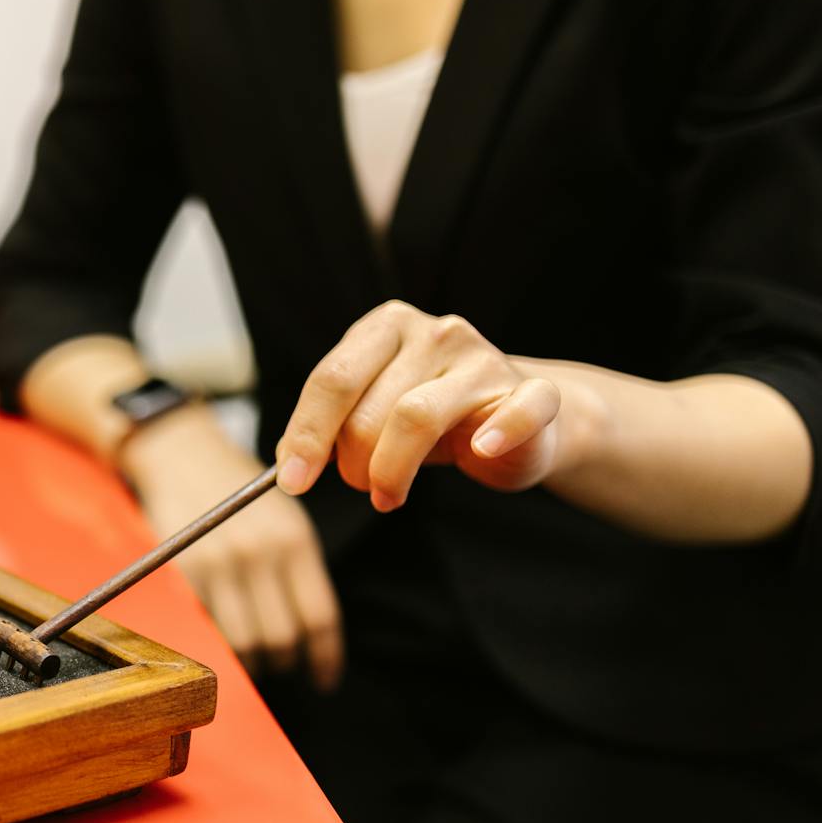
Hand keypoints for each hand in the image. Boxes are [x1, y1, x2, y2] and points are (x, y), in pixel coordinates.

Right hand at [123, 406, 343, 688]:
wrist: (181, 455)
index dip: (326, 658)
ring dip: (252, 664)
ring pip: (244, 640)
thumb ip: (300, 566)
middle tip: (286, 670)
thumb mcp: (284, 516)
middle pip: (283, 636)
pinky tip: (225, 649)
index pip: (320, 617)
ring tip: (256, 664)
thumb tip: (313, 631)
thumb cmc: (237, 486)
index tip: (325, 679)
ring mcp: (220, 563)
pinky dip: (219, 645)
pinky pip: (208, 625)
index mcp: (295, 539)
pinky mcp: (184, 570)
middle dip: (287, 664)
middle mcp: (261, 553)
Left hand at [275, 300, 564, 508]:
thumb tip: (286, 462)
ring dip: (392, 471)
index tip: (293, 481)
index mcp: (386, 327)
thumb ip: (330, 427)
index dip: (306, 434)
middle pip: (370, 408)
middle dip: (352, 462)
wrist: (519, 416)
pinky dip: (498, 432)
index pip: (332, 379)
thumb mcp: (372, 412)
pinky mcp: (534, 393)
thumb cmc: (432, 415)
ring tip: (388, 495)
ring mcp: (485, 360)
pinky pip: (517, 411)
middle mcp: (436, 332)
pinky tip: (479, 451)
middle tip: (358, 486)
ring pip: (418, 417)